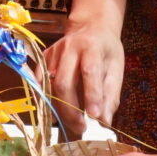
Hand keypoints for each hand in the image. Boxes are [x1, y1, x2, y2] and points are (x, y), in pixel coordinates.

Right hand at [44, 0, 124, 128]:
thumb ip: (110, 95)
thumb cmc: (106, 50)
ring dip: (59, 109)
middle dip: (71, 110)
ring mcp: (53, 52)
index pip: (89, 72)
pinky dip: (46, 100)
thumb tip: (104, 121)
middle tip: (81, 128)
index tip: (95, 118)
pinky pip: (40, 83)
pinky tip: (55, 113)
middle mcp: (69, 47)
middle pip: (63, 83)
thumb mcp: (116, 68)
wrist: (90, 27)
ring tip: (72, 123)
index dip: (91, 96)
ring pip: (49, 86)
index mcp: (92, 46)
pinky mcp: (43, 58)